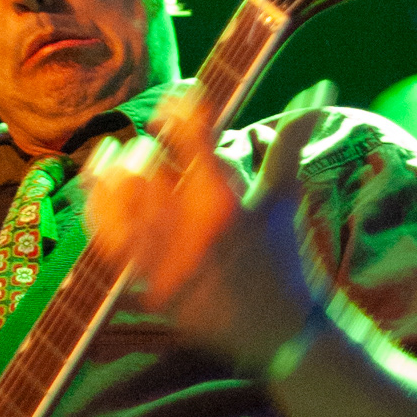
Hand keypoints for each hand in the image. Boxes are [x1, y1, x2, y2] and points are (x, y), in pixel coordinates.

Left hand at [82, 86, 324, 371]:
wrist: (276, 332)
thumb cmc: (281, 257)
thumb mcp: (283, 198)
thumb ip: (290, 140)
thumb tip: (320, 84)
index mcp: (227, 204)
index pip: (192, 139)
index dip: (182, 109)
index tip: (181, 96)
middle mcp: (190, 231)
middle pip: (148, 167)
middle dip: (148, 148)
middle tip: (153, 144)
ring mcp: (164, 260)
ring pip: (119, 200)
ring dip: (113, 171)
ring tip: (113, 156)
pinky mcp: (145, 284)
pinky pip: (105, 239)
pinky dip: (97, 208)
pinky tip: (96, 189)